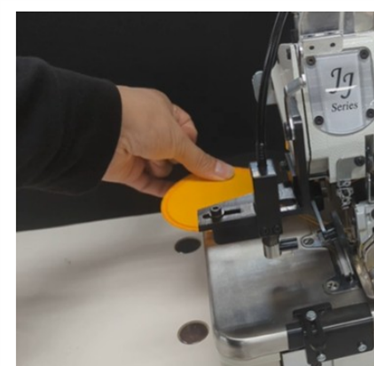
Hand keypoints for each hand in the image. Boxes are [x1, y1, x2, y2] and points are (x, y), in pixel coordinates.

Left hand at [103, 86, 233, 196]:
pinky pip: (148, 183)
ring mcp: (136, 148)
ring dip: (165, 170)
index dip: (195, 146)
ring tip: (162, 165)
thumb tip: (222, 170)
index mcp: (162, 111)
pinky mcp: (127, 168)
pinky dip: (160, 189)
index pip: (187, 131)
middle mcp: (148, 128)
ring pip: (162, 168)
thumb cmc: (133, 117)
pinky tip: (173, 194)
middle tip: (195, 171)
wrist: (101, 130)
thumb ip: (201, 160)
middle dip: (182, 161)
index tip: (205, 160)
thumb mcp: (178, 139)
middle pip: (176, 152)